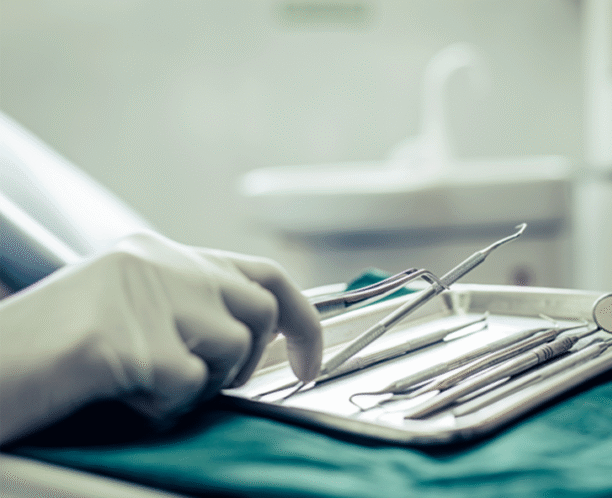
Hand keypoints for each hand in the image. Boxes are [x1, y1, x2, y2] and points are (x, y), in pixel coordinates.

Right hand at [0, 232, 321, 442]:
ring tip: (146, 387)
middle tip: (210, 384)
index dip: (301, 318)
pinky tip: (122, 397)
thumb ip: (191, 310)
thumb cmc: (50, 348)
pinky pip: (189, 386)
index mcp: (159, 252)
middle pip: (260, 309)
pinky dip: (164, 407)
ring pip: (232, 348)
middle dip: (251, 359)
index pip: (262, 274)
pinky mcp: (136, 339)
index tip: (311, 360)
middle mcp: (162, 263)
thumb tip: (256, 342)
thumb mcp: (130, 310)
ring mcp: (150, 296)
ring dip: (202, 384)